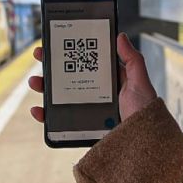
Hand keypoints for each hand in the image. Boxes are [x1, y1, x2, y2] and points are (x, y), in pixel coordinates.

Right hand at [28, 32, 157, 122]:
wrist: (143, 147)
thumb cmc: (146, 114)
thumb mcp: (140, 83)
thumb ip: (132, 59)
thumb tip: (120, 36)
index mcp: (108, 81)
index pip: (85, 62)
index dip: (70, 52)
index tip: (56, 42)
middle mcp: (95, 95)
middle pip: (68, 77)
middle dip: (51, 66)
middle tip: (40, 56)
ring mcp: (86, 111)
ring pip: (60, 97)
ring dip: (44, 88)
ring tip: (35, 82)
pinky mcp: (81, 128)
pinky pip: (59, 121)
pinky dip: (45, 116)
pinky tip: (38, 110)